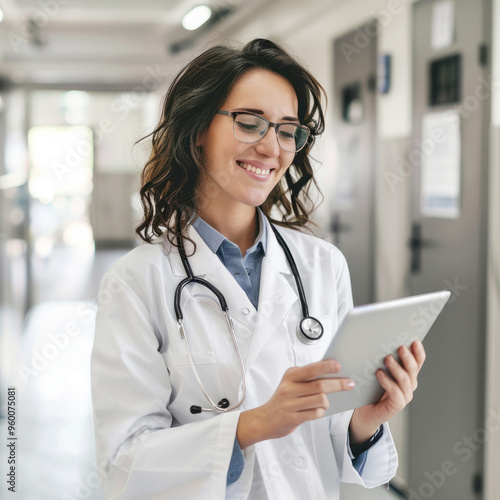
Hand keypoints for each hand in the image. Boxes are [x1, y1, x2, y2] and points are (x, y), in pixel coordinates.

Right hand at [237, 359, 353, 448]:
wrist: (266, 419)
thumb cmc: (283, 399)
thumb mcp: (291, 382)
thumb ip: (307, 377)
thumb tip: (331, 370)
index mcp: (290, 376)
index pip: (311, 369)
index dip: (326, 367)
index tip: (338, 365)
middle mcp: (289, 388)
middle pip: (319, 386)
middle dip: (338, 384)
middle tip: (349, 384)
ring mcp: (290, 404)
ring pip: (320, 400)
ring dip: (327, 402)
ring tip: (325, 402)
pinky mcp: (293, 417)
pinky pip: (316, 413)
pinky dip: (321, 412)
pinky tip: (317, 410)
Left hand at [349, 340, 425, 444]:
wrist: (364, 412)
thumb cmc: (370, 389)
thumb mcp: (377, 370)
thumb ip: (381, 359)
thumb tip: (378, 340)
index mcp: (407, 375)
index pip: (417, 362)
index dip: (418, 352)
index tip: (415, 341)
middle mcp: (409, 385)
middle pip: (412, 369)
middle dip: (407, 357)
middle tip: (400, 347)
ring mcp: (404, 396)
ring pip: (405, 380)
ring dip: (397, 368)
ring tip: (387, 358)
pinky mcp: (396, 406)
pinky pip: (396, 393)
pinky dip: (388, 382)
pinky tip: (379, 373)